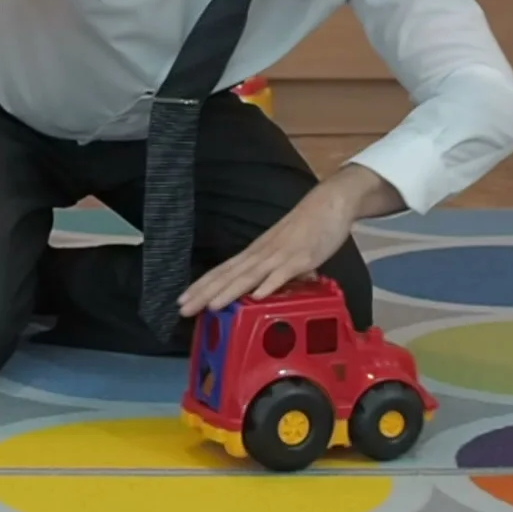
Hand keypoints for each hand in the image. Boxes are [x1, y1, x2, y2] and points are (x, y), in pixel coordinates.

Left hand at [177, 184, 356, 315]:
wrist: (329, 202)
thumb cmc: (307, 227)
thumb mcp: (285, 253)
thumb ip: (277, 272)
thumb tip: (273, 291)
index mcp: (256, 253)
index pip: (223, 271)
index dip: (202, 286)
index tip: (182, 300)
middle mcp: (262, 253)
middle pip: (229, 275)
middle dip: (205, 293)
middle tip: (183, 309)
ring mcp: (280, 255)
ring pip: (250, 275)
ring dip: (229, 291)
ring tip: (211, 305)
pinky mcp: (301, 257)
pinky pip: (283, 273)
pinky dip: (269, 284)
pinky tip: (257, 297)